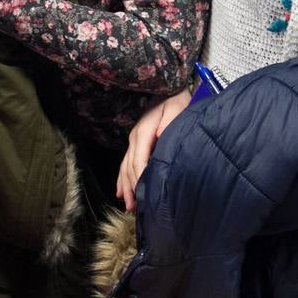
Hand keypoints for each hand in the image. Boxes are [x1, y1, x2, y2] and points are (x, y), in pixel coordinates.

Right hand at [116, 87, 192, 210]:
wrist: (169, 89)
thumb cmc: (175, 98)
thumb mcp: (176, 107)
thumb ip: (170, 121)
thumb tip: (161, 137)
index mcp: (143, 131)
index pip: (139, 159)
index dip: (139, 178)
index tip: (142, 194)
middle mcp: (135, 137)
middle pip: (130, 167)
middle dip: (131, 187)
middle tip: (135, 208)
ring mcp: (134, 140)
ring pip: (125, 167)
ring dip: (126, 186)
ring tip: (128, 205)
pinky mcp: (136, 142)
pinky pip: (125, 163)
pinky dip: (122, 178)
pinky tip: (121, 191)